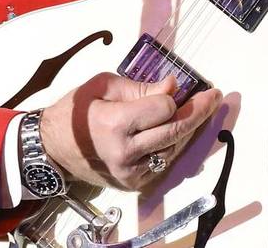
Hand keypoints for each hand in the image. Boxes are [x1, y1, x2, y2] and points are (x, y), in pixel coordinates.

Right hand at [39, 72, 223, 190]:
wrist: (53, 147)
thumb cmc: (76, 111)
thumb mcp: (103, 86)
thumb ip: (141, 88)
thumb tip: (172, 87)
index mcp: (115, 124)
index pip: (164, 109)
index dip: (173, 96)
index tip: (184, 86)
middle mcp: (125, 152)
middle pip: (176, 130)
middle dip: (199, 111)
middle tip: (214, 97)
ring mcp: (130, 171)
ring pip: (173, 147)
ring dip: (186, 128)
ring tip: (195, 110)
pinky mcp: (133, 182)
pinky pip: (162, 161)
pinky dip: (170, 144)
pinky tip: (172, 130)